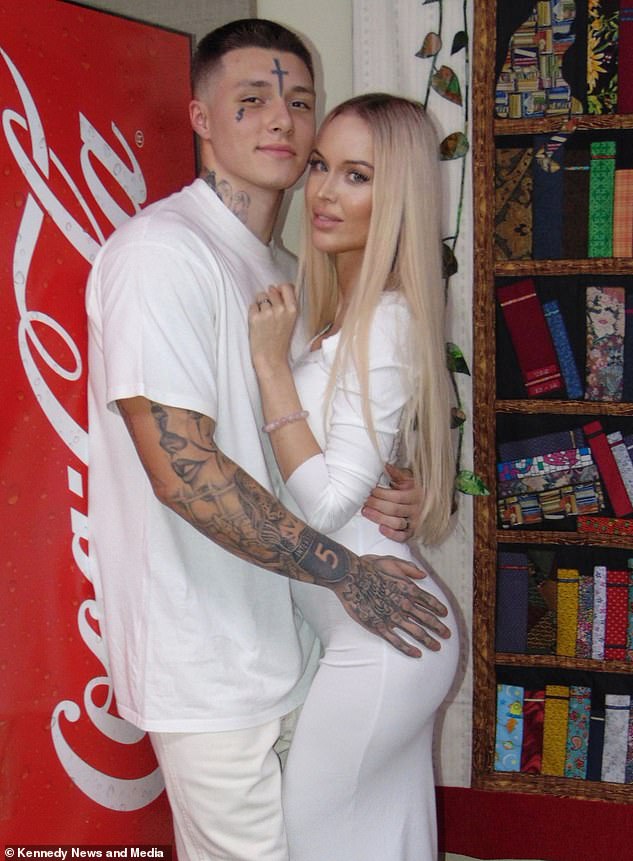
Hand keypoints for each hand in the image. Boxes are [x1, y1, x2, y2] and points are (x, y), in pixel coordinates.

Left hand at [248, 283, 297, 375]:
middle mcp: (281, 309)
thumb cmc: (280, 341)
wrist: (271, 358)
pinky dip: (253, 312)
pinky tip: (258, 323)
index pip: (286, 286)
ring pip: (260, 296)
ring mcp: (268, 313)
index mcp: (292, 310)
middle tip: (269, 312)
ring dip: (260, 304)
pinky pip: (252, 306)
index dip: (279, 289)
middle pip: (271, 290)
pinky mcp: (255, 318)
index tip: (277, 294)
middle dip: (268, 297)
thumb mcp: (291, 321)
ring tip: (263, 319)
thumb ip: (286, 304)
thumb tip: (276, 288)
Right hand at [328, 554, 449, 657]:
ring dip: (428, 640)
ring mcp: (393, 617)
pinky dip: (408, 649)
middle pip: (427, 619)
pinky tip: (417, 654)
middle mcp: (404, 604)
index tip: (445, 615)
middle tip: (447, 635)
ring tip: (437, 647)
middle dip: (439, 628)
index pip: (429, 601)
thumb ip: (410, 568)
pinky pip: (397, 641)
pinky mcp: (380, 626)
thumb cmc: (369, 567)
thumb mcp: (392, 561)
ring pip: (416, 632)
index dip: (439, 609)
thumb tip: (424, 574)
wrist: (351, 576)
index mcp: (408, 589)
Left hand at [361, 464, 421, 541]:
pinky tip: (381, 528)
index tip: (370, 490)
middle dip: (376, 504)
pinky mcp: (413, 532)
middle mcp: (417, 509)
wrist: (435, 503)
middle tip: (364, 500)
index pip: (396, 496)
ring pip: (396, 522)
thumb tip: (385, 465)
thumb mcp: (411, 479)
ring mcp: (415, 522)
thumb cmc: (418, 489)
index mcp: (416, 494)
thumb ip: (398, 474)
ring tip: (366, 511)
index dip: (381, 493)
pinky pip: (403, 536)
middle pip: (394, 509)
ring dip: (379, 518)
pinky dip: (392, 534)